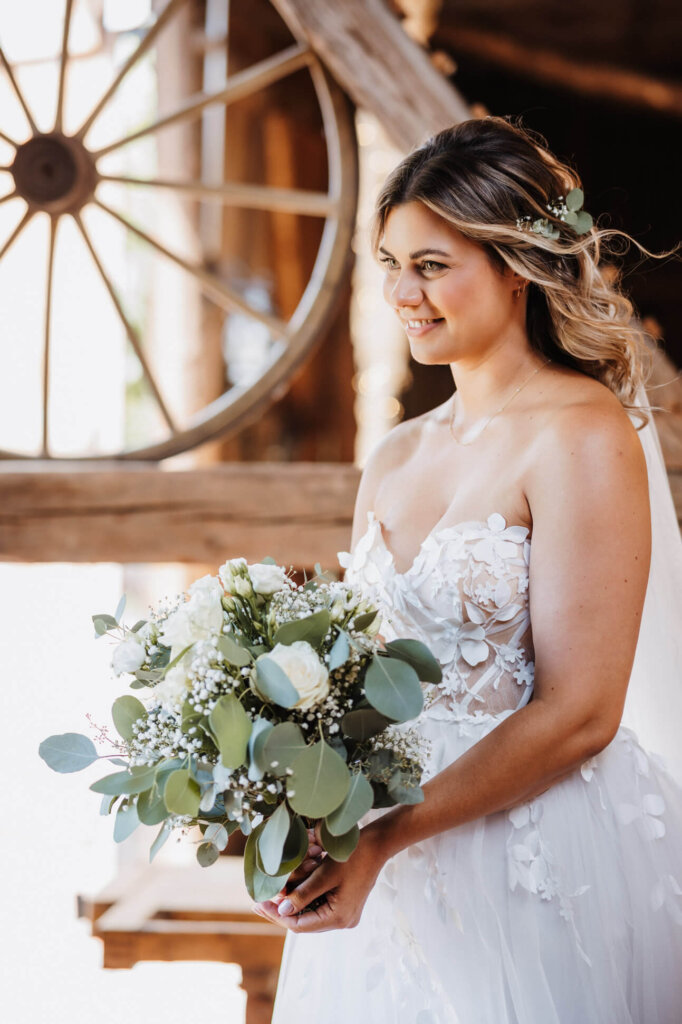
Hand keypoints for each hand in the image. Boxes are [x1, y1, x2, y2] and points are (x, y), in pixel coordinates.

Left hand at [251, 824, 387, 932]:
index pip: (300, 925)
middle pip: (305, 921)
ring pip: (311, 914)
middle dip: (282, 911)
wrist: (377, 844)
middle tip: (258, 902)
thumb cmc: (352, 856)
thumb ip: (303, 894)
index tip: (259, 904)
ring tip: (270, 896)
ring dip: (292, 905)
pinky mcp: (346, 904)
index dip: (277, 915)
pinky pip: (319, 906)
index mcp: (338, 917)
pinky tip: (289, 891)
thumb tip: (282, 910)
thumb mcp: (324, 874)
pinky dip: (304, 899)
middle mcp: (343, 920)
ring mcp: (345, 913)